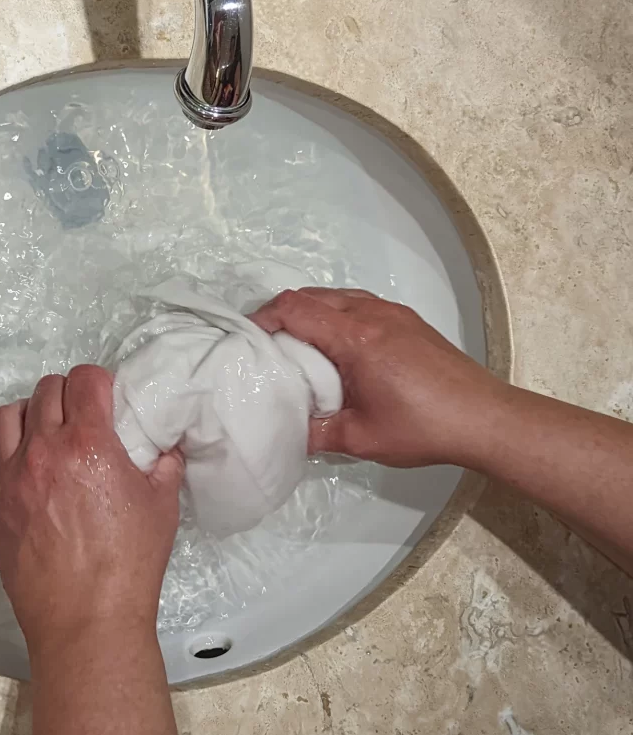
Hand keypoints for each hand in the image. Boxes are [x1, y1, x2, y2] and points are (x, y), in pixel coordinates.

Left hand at [0, 365, 183, 657]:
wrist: (88, 622)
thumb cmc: (129, 563)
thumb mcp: (162, 506)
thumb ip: (164, 465)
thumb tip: (166, 446)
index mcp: (87, 443)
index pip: (83, 380)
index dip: (97, 381)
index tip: (105, 396)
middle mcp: (43, 452)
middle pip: (44, 391)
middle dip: (65, 394)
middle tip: (79, 414)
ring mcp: (10, 482)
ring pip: (2, 420)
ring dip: (24, 416)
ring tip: (40, 431)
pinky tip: (15, 472)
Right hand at [251, 288, 508, 467]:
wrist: (485, 419)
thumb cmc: (425, 427)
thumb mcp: (361, 439)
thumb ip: (317, 433)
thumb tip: (286, 432)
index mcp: (355, 338)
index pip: (294, 308)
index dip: (263, 318)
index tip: (248, 340)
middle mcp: (371, 314)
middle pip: (310, 295)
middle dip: (281, 314)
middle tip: (267, 345)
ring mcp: (392, 312)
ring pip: (335, 295)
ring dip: (309, 312)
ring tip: (297, 345)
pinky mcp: (407, 320)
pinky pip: (358, 302)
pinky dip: (335, 314)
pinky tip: (336, 344)